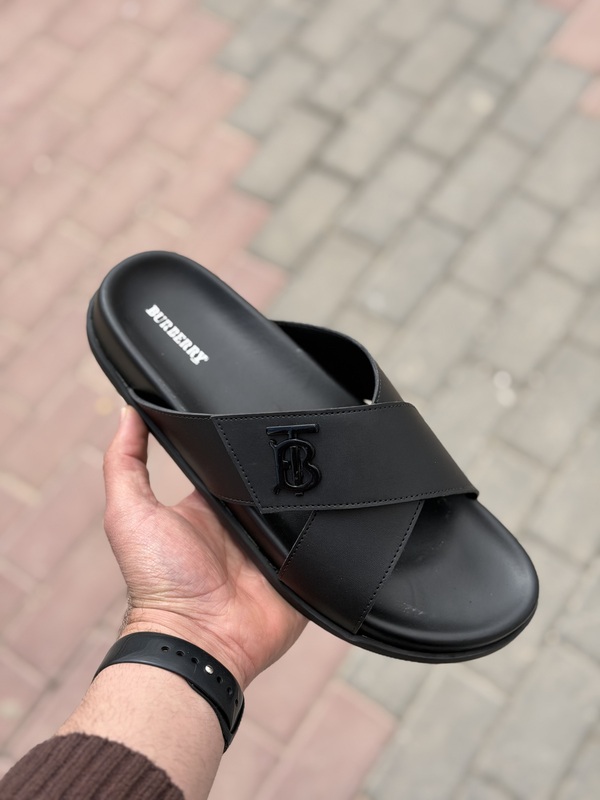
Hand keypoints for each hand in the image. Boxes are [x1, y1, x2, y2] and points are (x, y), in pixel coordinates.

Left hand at [103, 406, 306, 688]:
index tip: (253, 410)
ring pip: (302, 505)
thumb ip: (125, 464)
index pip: (232, 461)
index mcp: (210, 506)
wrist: (198, 641)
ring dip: (309, 491)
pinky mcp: (300, 567)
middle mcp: (243, 523)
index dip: (241, 440)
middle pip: (271, 480)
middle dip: (284, 462)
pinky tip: (337, 503)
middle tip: (298, 438)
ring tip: (323, 466)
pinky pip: (323, 540)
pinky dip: (329, 525)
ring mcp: (274, 545)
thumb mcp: (130, 514)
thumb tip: (127, 414)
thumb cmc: (158, 584)